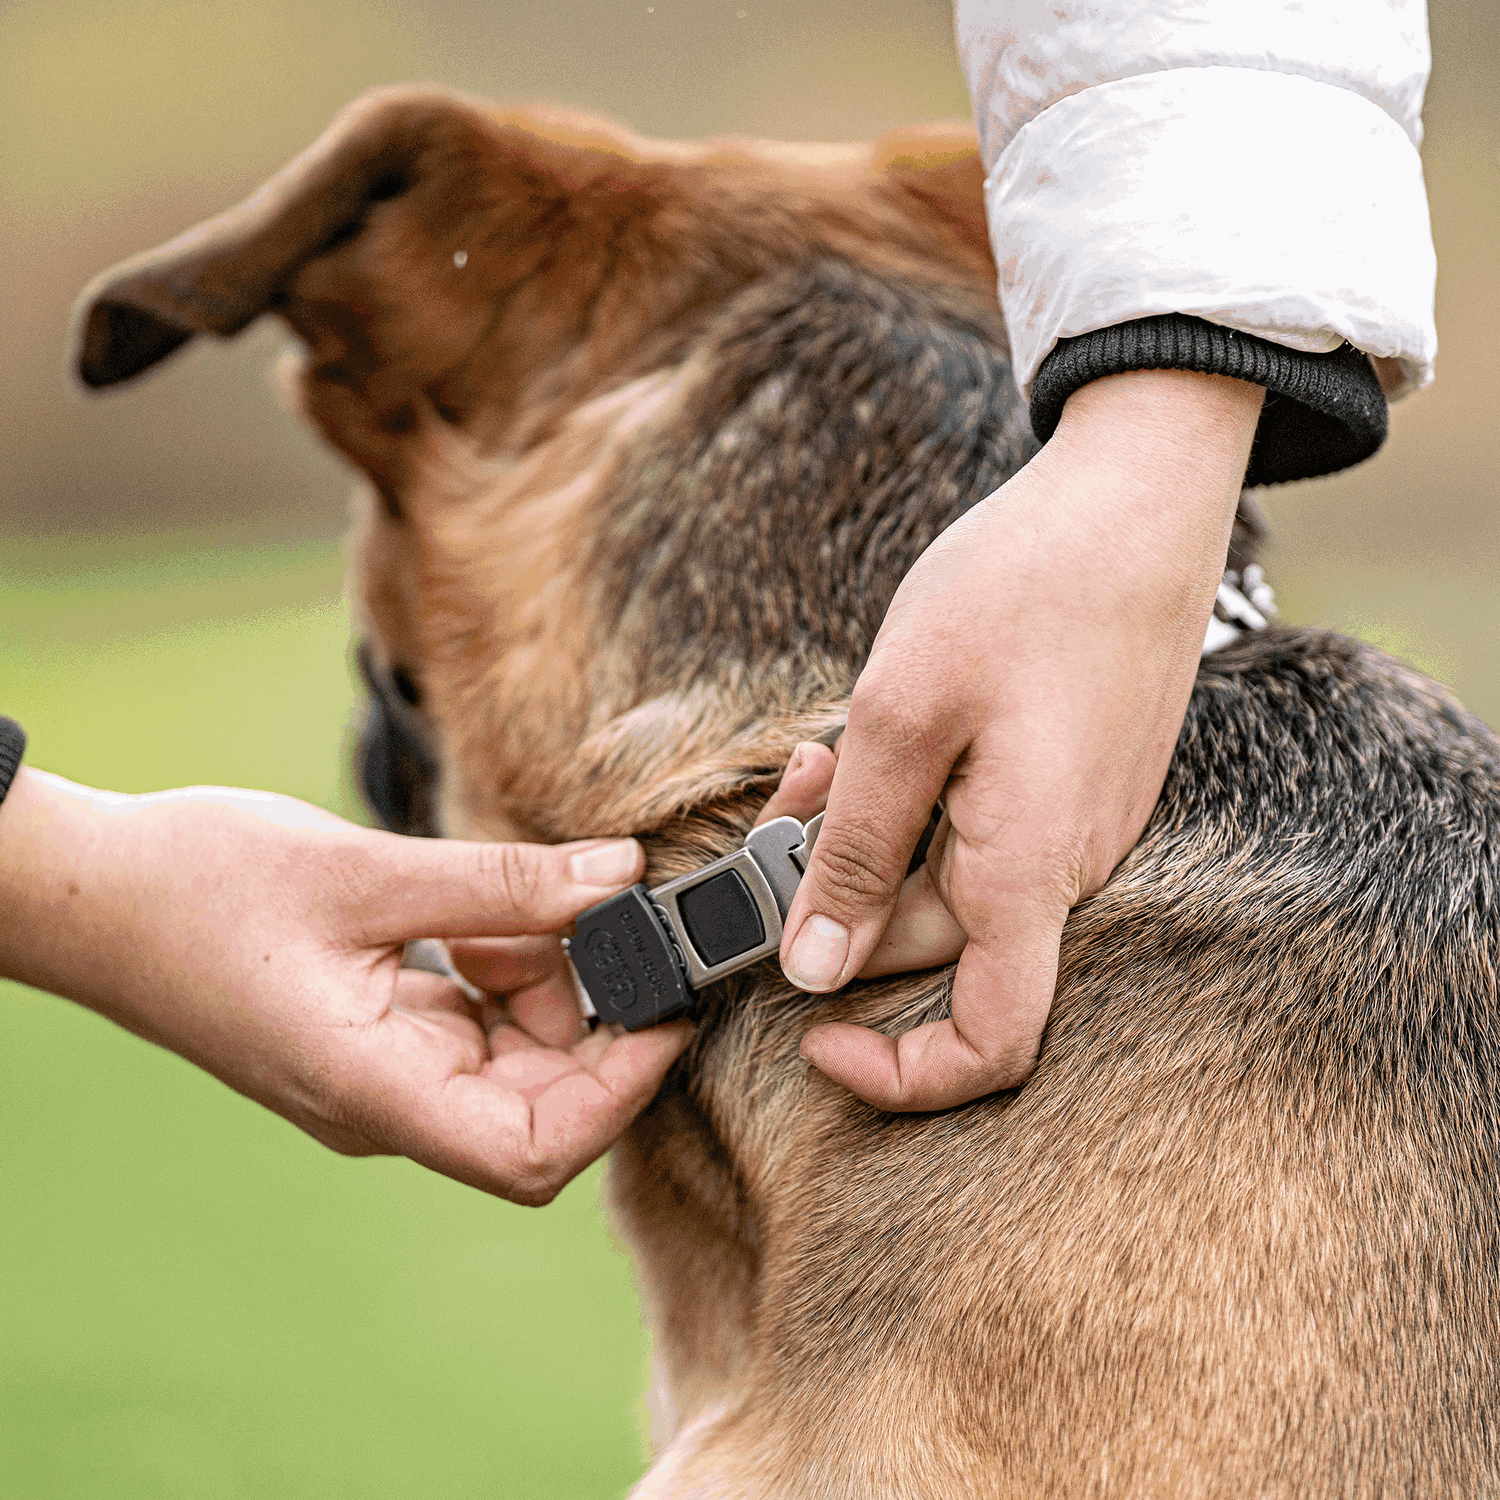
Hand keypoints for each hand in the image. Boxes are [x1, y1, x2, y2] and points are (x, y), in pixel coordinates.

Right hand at [0, 769, 689, 1203]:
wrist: (96, 894)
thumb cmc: (202, 886)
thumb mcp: (365, 874)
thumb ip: (502, 886)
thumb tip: (622, 878)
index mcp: (375, 1090)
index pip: (533, 1151)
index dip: (621, 1092)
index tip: (667, 1008)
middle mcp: (388, 1104)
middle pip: (542, 1107)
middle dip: (588, 1016)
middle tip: (594, 920)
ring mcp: (384, 1077)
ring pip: (516, 1059)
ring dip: (540, 979)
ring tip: (500, 903)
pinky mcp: (380, 1040)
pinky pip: (476, 1026)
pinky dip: (500, 967)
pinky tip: (472, 914)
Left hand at [774, 368, 1263, 1110]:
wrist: (1138, 494)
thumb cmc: (1022, 587)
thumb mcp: (900, 716)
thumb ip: (852, 852)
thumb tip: (813, 969)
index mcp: (1031, 867)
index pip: (990, 1041)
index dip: (902, 1076)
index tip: (816, 1043)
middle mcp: (1067, 865)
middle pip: (931, 943)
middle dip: (834, 897)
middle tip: (786, 803)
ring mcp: (1076, 823)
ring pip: (943, 879)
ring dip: (866, 837)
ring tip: (826, 755)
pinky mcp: (1072, 783)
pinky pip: (977, 831)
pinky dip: (914, 804)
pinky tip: (883, 741)